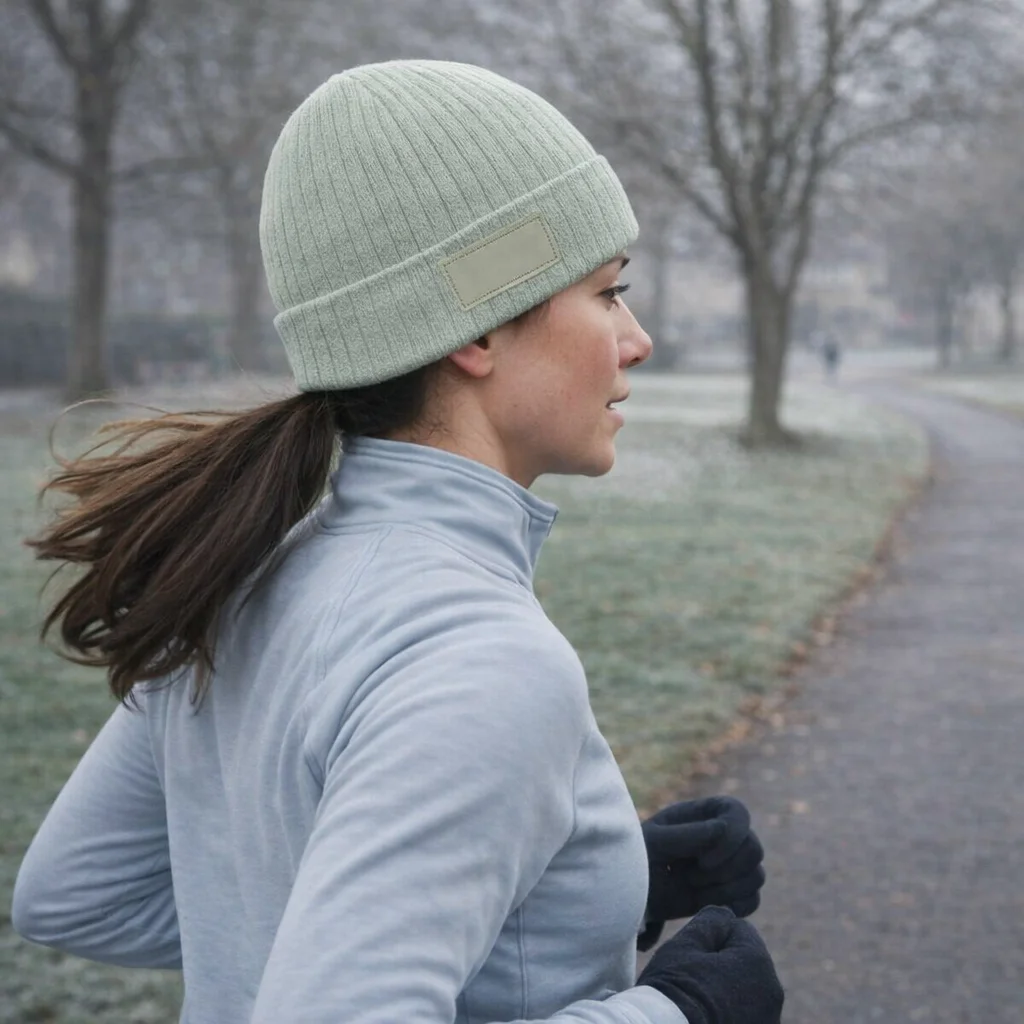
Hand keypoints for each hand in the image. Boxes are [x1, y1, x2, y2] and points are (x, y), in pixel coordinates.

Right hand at [637, 906, 783, 1023]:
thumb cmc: (674, 990)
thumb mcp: (686, 944)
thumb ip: (711, 920)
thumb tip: (727, 915)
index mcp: (758, 963)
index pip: (738, 929)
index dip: (709, 938)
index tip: (691, 960)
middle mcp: (773, 994)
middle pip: (744, 961)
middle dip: (721, 964)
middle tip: (693, 981)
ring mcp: (768, 1021)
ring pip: (745, 989)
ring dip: (727, 989)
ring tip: (699, 1004)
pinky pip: (744, 1013)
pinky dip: (729, 1012)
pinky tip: (706, 1018)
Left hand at [641, 796, 764, 926]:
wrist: (632, 892)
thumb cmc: (637, 858)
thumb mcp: (653, 843)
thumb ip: (686, 834)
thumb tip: (724, 828)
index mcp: (704, 813)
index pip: (739, 812)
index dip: (733, 836)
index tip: (703, 860)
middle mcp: (723, 836)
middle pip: (754, 848)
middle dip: (726, 869)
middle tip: (690, 877)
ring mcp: (730, 864)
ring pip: (756, 875)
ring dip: (726, 888)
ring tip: (692, 889)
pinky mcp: (731, 892)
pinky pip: (752, 900)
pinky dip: (733, 905)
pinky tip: (705, 904)